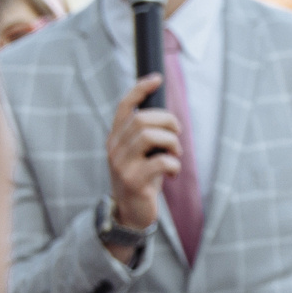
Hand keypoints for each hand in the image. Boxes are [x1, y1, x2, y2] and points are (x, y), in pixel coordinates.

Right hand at [104, 76, 181, 233]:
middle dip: (167, 122)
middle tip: (177, 134)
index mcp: (115, 138)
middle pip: (142, 119)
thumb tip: (168, 118)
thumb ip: (145, 136)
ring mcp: (122, 165)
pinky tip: (172, 174)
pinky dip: (174, 165)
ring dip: (171, 142)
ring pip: (149, 136)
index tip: (157, 78)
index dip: (140, 89)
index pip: (124, 106)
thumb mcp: (139, 154)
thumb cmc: (141, 179)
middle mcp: (114, 148)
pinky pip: (160, 161)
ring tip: (175, 154)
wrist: (130, 214)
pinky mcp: (134, 181)